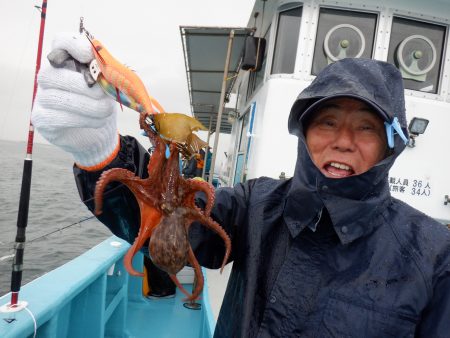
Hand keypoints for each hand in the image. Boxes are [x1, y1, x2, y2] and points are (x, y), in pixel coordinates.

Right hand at [32, 32, 118, 169]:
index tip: (88, 55)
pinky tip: (97, 121)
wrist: (99, 136)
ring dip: (87, 105)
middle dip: (82, 85)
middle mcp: (49, 77)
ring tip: (105, 111)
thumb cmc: (102, 106)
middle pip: (53, 73)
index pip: (61, 42)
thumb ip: (108, 74)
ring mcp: (42, 98)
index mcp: (67, 62)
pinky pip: (57, 117)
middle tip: (102, 94)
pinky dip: (82, 119)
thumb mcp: (109, 88)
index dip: (72, 45)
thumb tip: (108, 68)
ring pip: (56, 98)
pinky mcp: (42, 119)